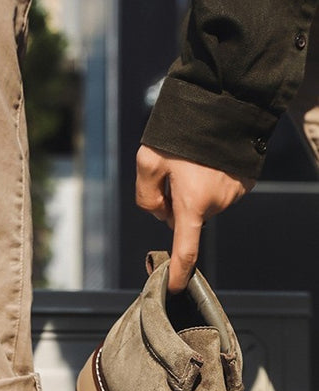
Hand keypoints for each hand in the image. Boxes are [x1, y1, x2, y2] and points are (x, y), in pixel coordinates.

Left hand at [136, 145, 254, 291]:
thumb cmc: (182, 131)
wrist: (224, 102)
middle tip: (171, 172)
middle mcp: (217, 203)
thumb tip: (159, 212)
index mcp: (192, 203)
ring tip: (193, 160)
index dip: (179, 273)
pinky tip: (208, 160)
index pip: (185, 249)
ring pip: (203, 203)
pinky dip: (210, 181)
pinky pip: (219, 190)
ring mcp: (234, 193)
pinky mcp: (244, 182)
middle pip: (187, 218)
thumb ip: (146, 195)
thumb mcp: (147, 160)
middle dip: (176, 204)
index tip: (174, 288)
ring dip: (194, 190)